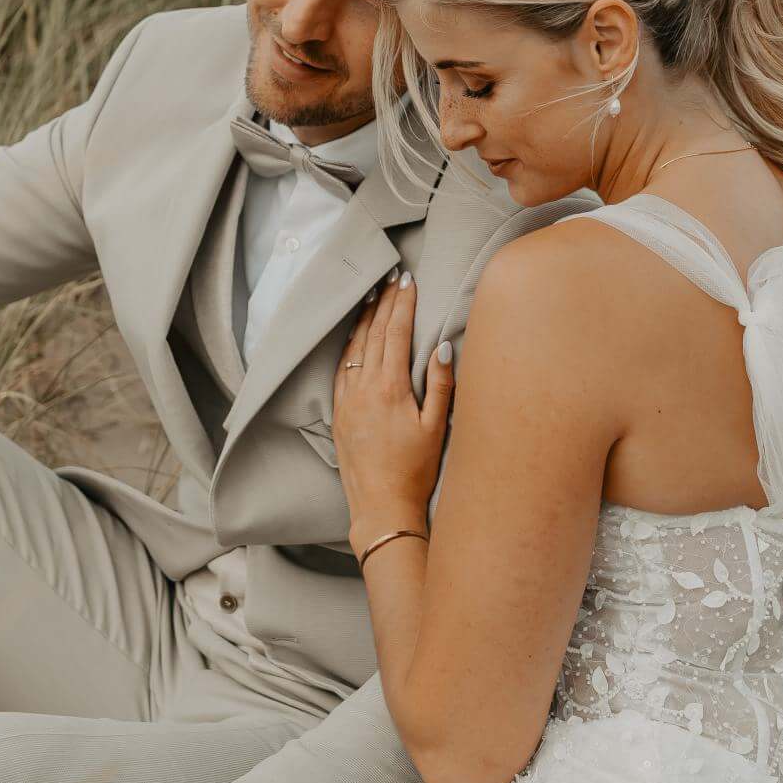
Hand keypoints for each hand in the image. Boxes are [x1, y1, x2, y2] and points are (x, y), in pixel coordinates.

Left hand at [331, 270, 452, 549]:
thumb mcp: (436, 428)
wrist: (379, 505)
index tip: (408, 280)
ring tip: (372, 295)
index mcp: (391, 388)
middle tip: (392, 278)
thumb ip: (441, 385)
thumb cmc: (415, 470)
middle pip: (374, 333)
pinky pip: (341, 367)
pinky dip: (349, 344)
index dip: (402, 303)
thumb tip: (444, 347)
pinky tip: (353, 335)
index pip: (396, 333)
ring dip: (364, 318)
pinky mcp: (339, 411)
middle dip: (384, 302)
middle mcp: (364, 387)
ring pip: (354, 346)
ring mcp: (347, 398)